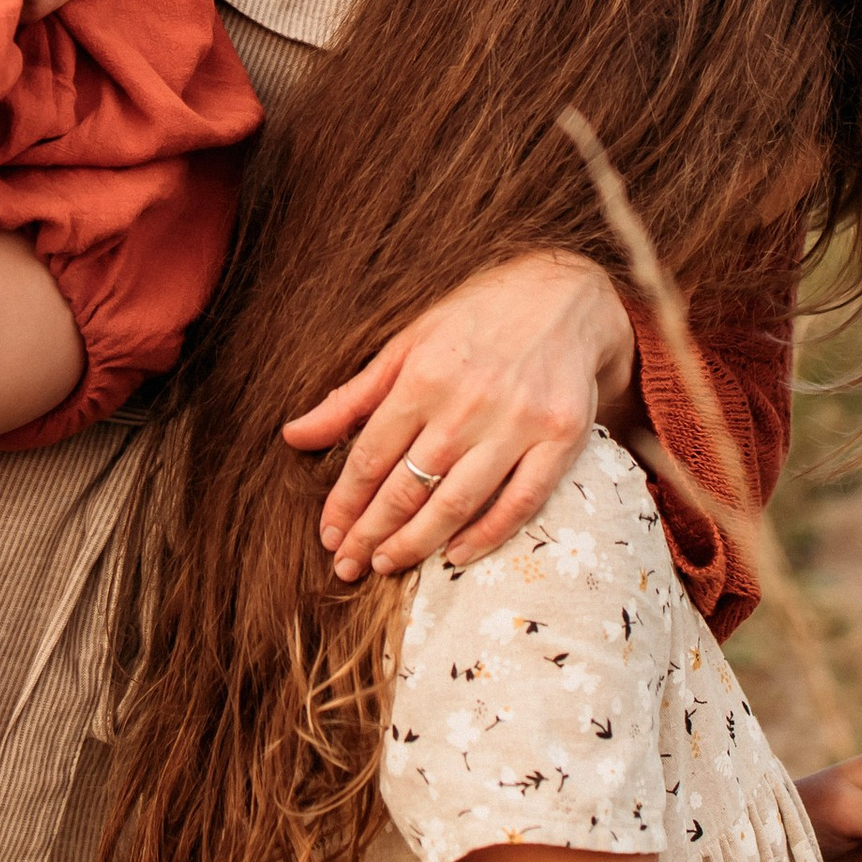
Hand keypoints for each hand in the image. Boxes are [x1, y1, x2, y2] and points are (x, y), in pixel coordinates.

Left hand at [284, 252, 637, 580]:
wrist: (567, 296)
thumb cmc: (478, 316)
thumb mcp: (409, 341)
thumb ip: (354, 396)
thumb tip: (294, 436)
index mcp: (425, 376)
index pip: (372, 455)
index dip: (345, 501)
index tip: (328, 534)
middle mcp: (469, 403)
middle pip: (408, 485)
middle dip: (371, 532)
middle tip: (347, 564)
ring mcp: (519, 423)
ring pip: (458, 501)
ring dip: (417, 542)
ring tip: (387, 565)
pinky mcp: (562, 438)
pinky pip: (521, 501)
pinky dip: (488, 535)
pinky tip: (456, 556)